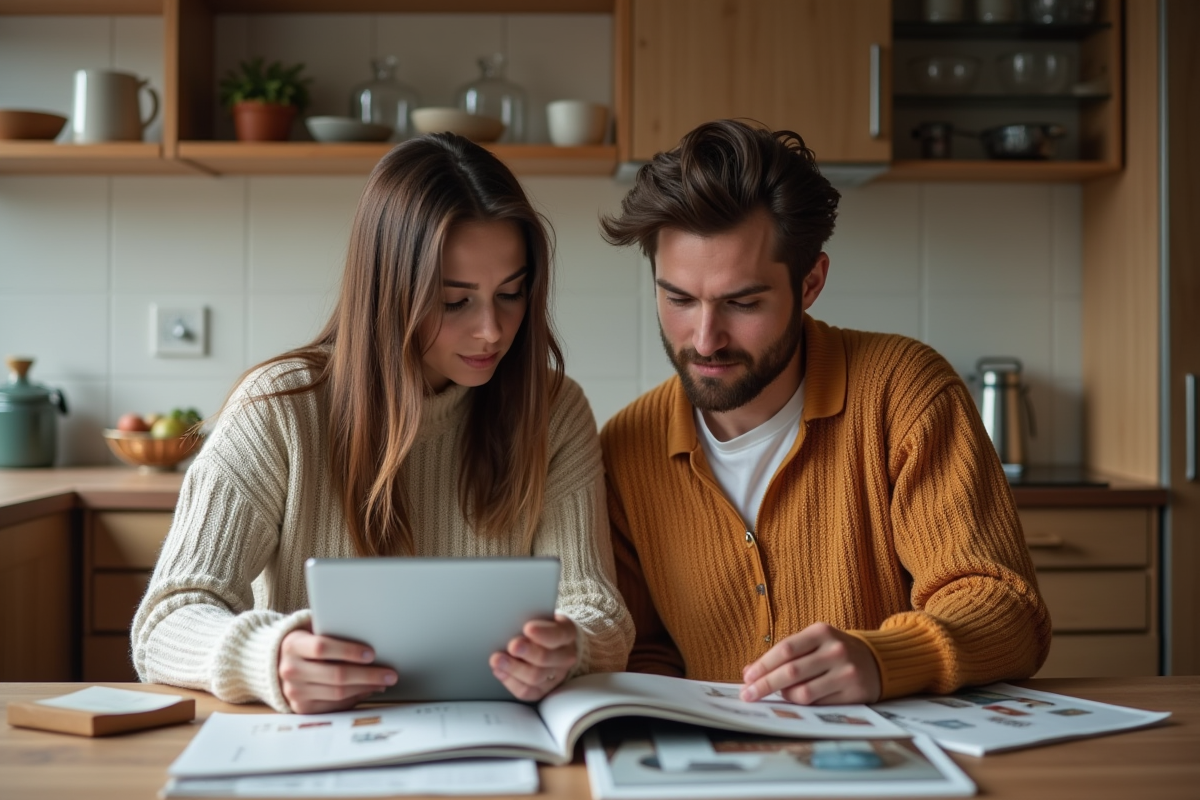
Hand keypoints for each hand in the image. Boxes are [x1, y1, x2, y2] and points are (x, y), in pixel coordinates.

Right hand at [278, 627, 397, 713]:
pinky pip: (334, 705)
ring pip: (338, 693)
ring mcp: (294, 691)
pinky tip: (368, 690)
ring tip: (383, 682)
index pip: (322, 648)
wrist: (278, 663)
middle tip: (390, 674)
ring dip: (365, 688)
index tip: (372, 653)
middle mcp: (290, 670)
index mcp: (292, 645)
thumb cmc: (306, 642)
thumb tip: (371, 640)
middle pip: (335, 675)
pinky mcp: (301, 707)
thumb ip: (335, 631)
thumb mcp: (313, 630)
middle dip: (368, 675)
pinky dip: (355, 698)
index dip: (348, 650)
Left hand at [490, 614, 577, 700]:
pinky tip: (499, 671)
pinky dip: (511, 682)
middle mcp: (565, 656)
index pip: (558, 635)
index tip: (528, 628)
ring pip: (535, 677)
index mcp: (567, 633)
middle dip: (527, 652)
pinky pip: (527, 691)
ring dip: (513, 669)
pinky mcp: (544, 689)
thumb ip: (532, 618)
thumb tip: (512, 621)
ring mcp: (555, 675)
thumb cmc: (543, 627)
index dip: (543, 633)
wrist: (553, 643)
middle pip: (545, 658)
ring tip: (497, 660)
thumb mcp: (544, 616)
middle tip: (512, 646)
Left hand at [739, 622, 880, 704]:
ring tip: (778, 695)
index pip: (785, 649)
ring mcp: (846, 672)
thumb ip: (784, 654)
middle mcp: (835, 650)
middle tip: (748, 695)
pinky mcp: (855, 693)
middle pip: (791, 672)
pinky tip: (797, 700)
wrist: (877, 660)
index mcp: (821, 632)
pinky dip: (803, 704)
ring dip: (784, 696)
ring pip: (804, 692)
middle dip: (765, 685)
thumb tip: (749, 672)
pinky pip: (819, 704)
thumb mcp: (812, 643)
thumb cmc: (833, 651)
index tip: (747, 678)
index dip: (763, 665)